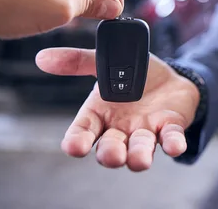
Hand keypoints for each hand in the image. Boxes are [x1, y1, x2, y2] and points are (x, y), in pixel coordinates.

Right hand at [35, 48, 200, 171]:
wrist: (171, 78)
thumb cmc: (134, 77)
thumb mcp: (106, 63)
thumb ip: (78, 61)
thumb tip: (43, 57)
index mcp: (100, 114)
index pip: (83, 132)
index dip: (77, 141)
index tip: (74, 147)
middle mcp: (120, 129)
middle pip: (110, 148)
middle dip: (110, 154)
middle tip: (112, 155)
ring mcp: (146, 131)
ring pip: (139, 149)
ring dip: (139, 156)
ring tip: (139, 160)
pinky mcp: (170, 127)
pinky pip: (171, 138)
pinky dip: (173, 144)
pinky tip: (175, 146)